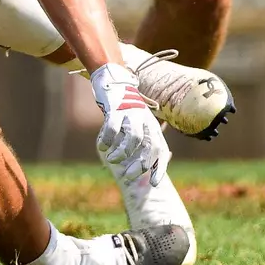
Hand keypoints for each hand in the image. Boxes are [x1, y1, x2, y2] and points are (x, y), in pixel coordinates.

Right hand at [92, 63, 170, 185]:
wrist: (115, 80)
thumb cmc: (126, 108)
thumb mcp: (139, 123)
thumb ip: (141, 141)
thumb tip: (142, 166)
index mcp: (153, 126)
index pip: (161, 150)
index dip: (159, 168)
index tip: (154, 184)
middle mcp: (145, 120)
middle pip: (149, 146)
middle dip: (140, 165)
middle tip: (129, 176)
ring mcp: (131, 113)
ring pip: (132, 138)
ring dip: (122, 153)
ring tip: (113, 160)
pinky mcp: (115, 108)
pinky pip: (113, 127)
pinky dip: (108, 139)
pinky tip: (102, 146)